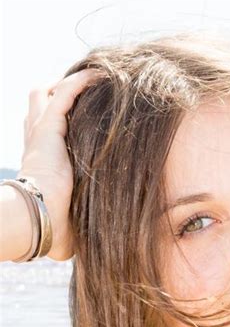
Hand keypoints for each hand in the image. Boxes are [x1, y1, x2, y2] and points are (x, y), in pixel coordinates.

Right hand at [18, 68, 99, 260]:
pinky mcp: (49, 128)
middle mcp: (34, 144)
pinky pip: (64, 95)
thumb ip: (75, 229)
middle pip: (37, 107)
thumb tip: (89, 250)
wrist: (39, 220)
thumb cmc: (51, 230)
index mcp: (37, 165)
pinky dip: (79, 83)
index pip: (40, 134)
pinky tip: (99, 76)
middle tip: (82, 96)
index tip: (78, 122)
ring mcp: (39, 133)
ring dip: (66, 85)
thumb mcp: (66, 228)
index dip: (55, 124)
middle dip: (56, 97)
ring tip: (92, 81)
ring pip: (45, 94)